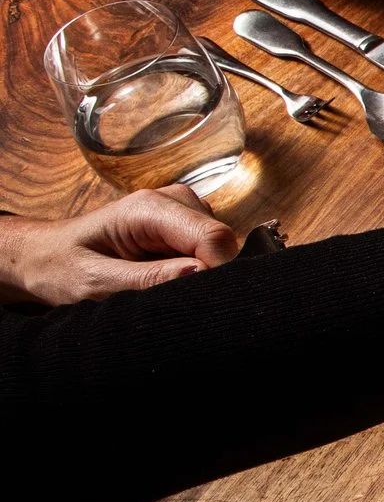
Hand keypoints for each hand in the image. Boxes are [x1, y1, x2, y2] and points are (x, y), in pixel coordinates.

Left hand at [0, 187, 240, 304]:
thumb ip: (147, 279)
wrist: (43, 256)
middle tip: (168, 298)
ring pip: (221, 246)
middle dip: (208, 275)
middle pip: (222, 241)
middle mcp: (172, 200)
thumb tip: (202, 273)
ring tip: (158, 286)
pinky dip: (197, 270)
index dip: (217, 272)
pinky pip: (211, 249)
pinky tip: (165, 277)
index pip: (213, 237)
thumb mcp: (94, 282)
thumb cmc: (60, 267)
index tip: (197, 301)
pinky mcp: (185, 223)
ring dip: (201, 273)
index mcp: (149, 208)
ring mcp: (182, 209)